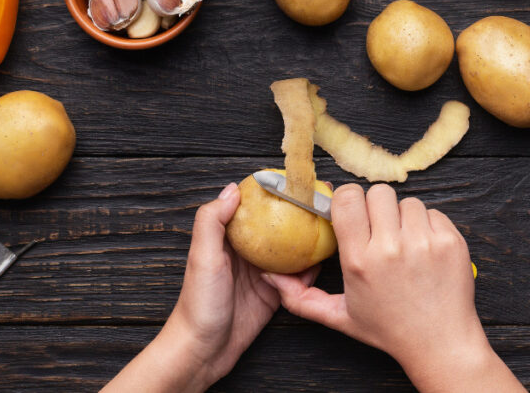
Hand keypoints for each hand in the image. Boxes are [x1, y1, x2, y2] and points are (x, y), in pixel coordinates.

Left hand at [102, 183, 318, 392]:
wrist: (204, 350)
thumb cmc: (198, 302)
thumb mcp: (202, 256)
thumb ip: (212, 221)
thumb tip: (234, 188)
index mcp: (227, 238)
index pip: (252, 207)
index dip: (271, 192)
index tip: (294, 179)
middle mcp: (246, 252)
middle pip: (277, 225)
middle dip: (298, 212)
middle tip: (322, 199)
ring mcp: (262, 273)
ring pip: (291, 250)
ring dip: (309, 239)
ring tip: (331, 225)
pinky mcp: (274, 294)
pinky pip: (297, 277)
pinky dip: (310, 270)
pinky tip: (324, 260)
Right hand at [263, 184, 523, 392]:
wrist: (440, 343)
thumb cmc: (389, 329)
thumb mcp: (340, 317)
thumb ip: (301, 298)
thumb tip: (272, 277)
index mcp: (359, 261)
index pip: (347, 199)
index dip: (347, 200)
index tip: (351, 212)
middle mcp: (390, 248)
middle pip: (377, 192)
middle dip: (376, 206)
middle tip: (379, 228)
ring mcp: (424, 242)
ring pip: (407, 201)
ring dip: (403, 217)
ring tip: (404, 243)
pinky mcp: (450, 241)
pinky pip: (433, 212)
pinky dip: (428, 225)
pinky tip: (425, 249)